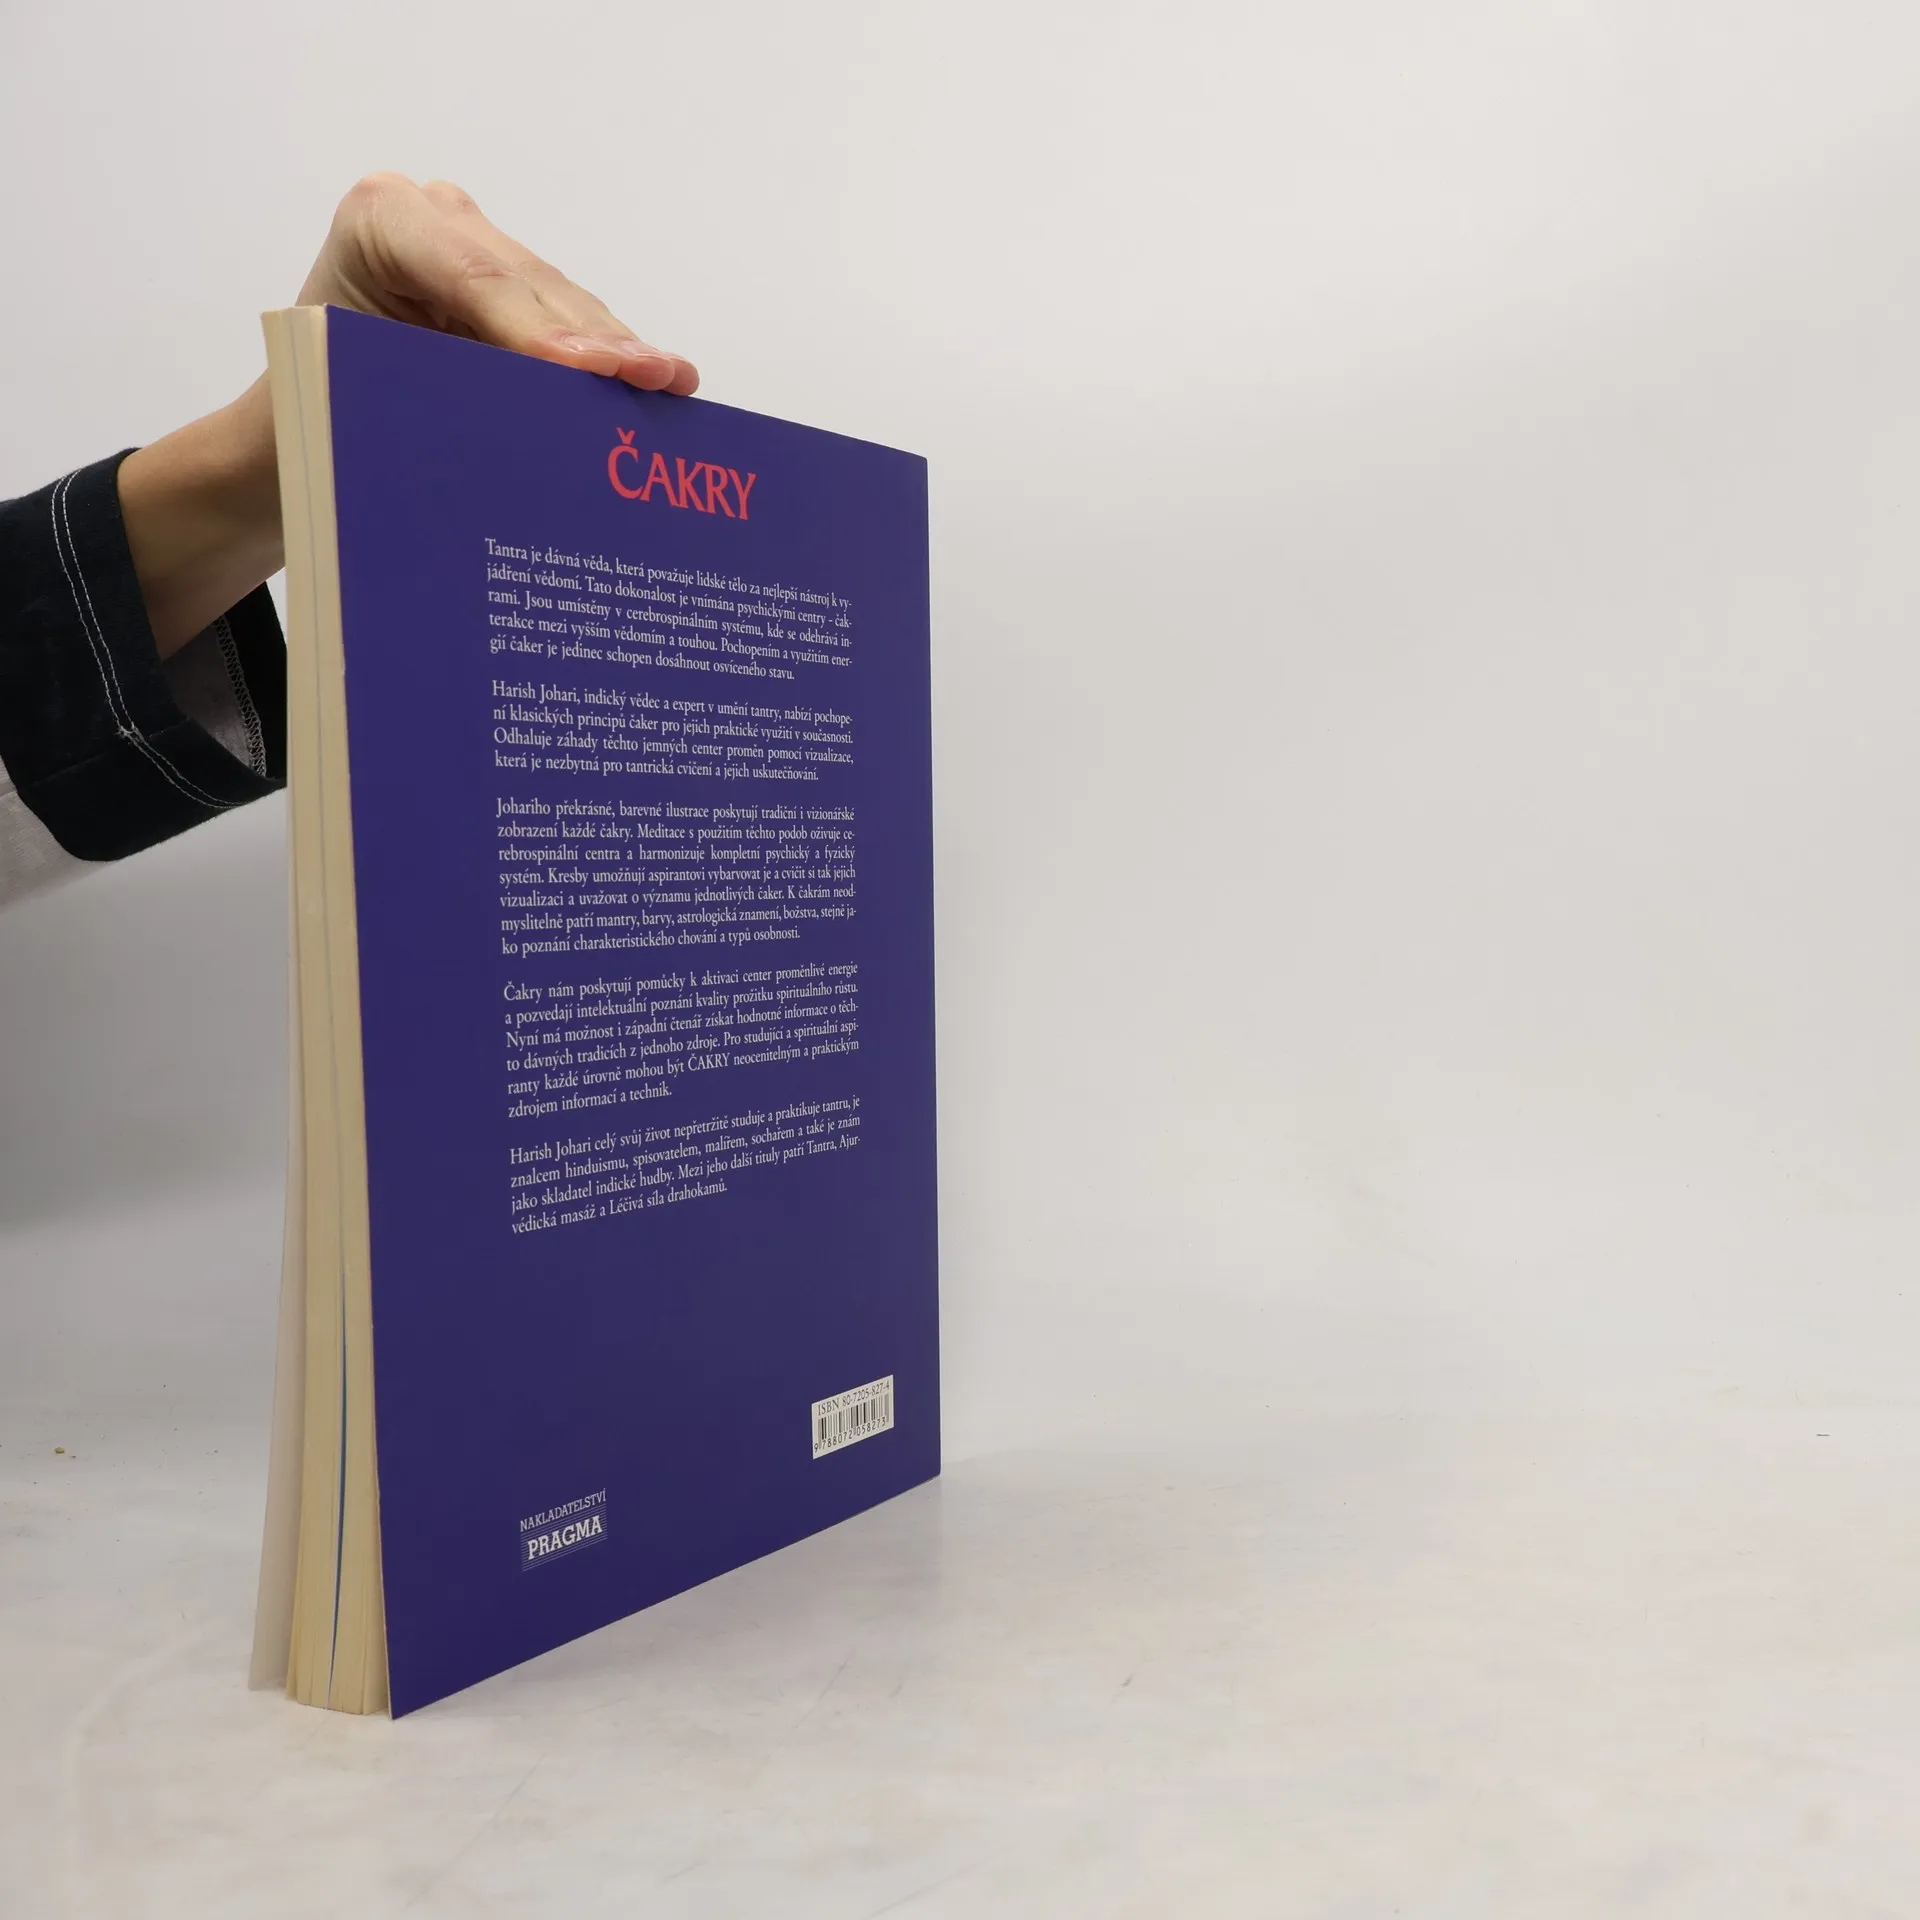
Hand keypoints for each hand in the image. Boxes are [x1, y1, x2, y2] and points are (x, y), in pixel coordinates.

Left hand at [121, 174, 697, 656]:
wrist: (294, 433)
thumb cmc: (306, 419)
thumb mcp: (356, 401)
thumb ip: (438, 397)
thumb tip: (527, 432)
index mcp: (380, 222)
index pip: (475, 276)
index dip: (540, 327)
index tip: (594, 371)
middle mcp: (436, 218)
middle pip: (534, 290)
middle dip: (598, 343)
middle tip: (657, 380)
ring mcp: (480, 248)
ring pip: (565, 306)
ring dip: (619, 355)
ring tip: (675, 387)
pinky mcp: (512, 289)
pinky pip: (571, 326)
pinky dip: (611, 365)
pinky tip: (663, 387)